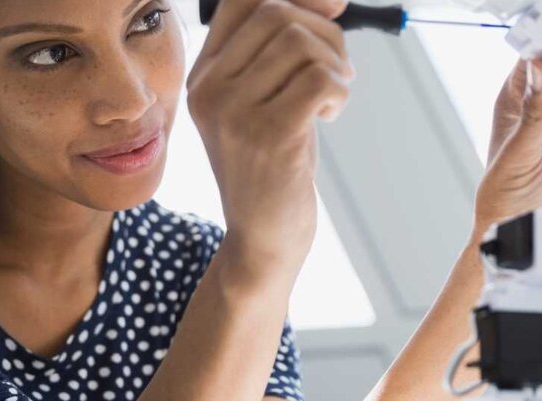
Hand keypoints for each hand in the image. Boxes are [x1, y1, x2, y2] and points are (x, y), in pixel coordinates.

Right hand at [187, 0, 351, 267]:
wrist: (262, 237)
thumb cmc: (272, 166)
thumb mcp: (263, 103)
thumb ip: (279, 53)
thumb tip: (329, 0)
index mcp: (203, 75)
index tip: (332, 9)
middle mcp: (209, 89)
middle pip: (276, 13)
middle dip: (325, 32)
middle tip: (338, 70)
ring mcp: (234, 112)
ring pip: (300, 43)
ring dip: (334, 64)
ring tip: (332, 97)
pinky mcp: (268, 135)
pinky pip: (318, 79)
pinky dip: (338, 90)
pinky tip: (330, 115)